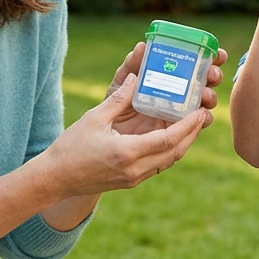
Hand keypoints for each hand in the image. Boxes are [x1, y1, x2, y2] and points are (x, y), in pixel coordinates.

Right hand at [44, 74, 208, 195]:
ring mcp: (134, 178)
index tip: (200, 112)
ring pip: (168, 160)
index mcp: (127, 153)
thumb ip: (119, 99)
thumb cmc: (70, 148)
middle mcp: (135, 169)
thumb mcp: (94, 118)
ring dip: (183, 143)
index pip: (168, 140)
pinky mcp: (131, 180)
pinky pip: (158, 165)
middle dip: (192, 133)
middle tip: (202, 114)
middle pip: (174, 152)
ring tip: (192, 124)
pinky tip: (172, 137)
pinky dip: (169, 150)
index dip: (188, 126)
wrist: (56, 179)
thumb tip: (136, 77)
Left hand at [106, 42, 227, 135]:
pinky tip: (201, 114)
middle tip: (212, 74)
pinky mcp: (178, 131)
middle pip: (206, 81)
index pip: (196, 63)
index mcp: (169, 76)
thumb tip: (142, 47)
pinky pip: (197, 125)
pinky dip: (203, 118)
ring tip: (205, 96)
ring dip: (210, 96)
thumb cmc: (114, 105)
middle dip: (214, 75)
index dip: (211, 57)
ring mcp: (181, 112)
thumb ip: (131, 66)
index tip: (218, 53)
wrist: (107, 135)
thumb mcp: (120, 84)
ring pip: (205, 102)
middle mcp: (179, 93)